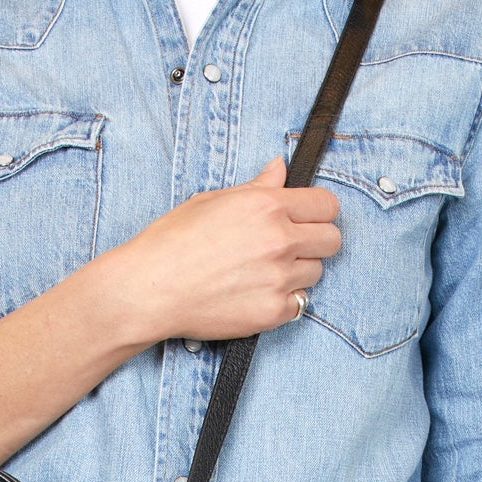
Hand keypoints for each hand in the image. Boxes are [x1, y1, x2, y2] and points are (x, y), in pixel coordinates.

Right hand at [114, 153, 341, 342]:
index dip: (318, 211)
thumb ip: (256, 187)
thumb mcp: (212, 201)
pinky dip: (283, 301)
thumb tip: (280, 169)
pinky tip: (255, 294)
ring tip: (263, 273)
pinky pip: (298, 305)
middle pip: (332, 240)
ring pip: (316, 273)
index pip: (327, 204)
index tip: (307, 218)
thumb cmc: (171, 242)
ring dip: (298, 272)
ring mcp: (279, 278)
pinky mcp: (272, 312)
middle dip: (316, 241)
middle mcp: (279, 240)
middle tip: (290, 247)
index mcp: (267, 206)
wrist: (149, 289)